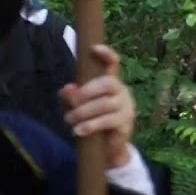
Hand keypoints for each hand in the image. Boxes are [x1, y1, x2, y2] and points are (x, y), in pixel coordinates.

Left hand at [60, 44, 134, 167]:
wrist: (106, 146)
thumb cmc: (91, 118)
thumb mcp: (76, 105)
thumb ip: (70, 96)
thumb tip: (68, 89)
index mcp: (110, 81)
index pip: (113, 63)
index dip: (106, 54)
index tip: (93, 48)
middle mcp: (121, 91)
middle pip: (107, 84)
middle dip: (86, 92)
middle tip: (72, 103)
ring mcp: (126, 108)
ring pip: (106, 104)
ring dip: (84, 112)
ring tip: (69, 120)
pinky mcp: (126, 124)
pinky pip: (109, 122)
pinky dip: (91, 126)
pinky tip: (79, 130)